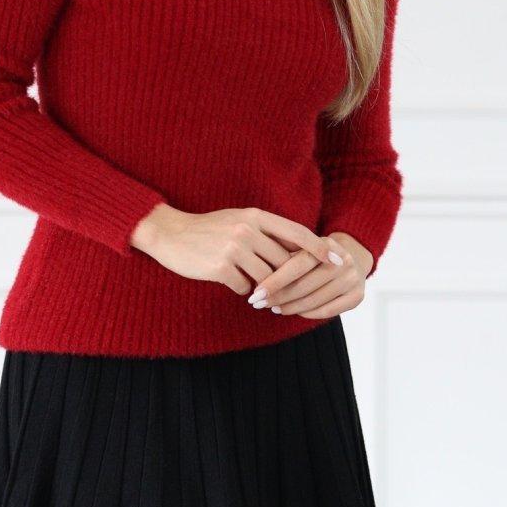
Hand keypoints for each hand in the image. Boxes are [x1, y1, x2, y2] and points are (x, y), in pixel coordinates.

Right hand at [130, 203, 345, 298]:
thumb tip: (298, 250)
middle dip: (288, 278)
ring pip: (266, 278)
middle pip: (283, 261)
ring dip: (264, 287)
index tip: (336, 259)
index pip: (296, 232)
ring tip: (256, 286)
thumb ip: (266, 232)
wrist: (170, 234)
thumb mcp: (239, 220)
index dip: (319, 247)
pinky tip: (230, 281)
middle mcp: (247, 230)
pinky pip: (243, 287)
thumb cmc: (209, 229)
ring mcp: (233, 248)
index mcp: (255, 216)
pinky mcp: (220, 267)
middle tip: (289, 290)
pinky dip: (241, 288)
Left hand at [246, 231, 372, 318]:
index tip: (255, 293)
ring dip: (290, 307)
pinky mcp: (358, 297)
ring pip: (315, 300)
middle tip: (258, 304)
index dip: (275, 281)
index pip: (297, 266)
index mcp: (327, 244)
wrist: (352, 256)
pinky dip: (308, 313)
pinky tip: (294, 312)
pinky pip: (328, 311)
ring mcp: (353, 279)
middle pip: (305, 285)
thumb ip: (282, 257)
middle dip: (279, 297)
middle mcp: (343, 261)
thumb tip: (254, 277)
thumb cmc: (315, 255)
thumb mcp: (301, 248)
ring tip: (273, 308)